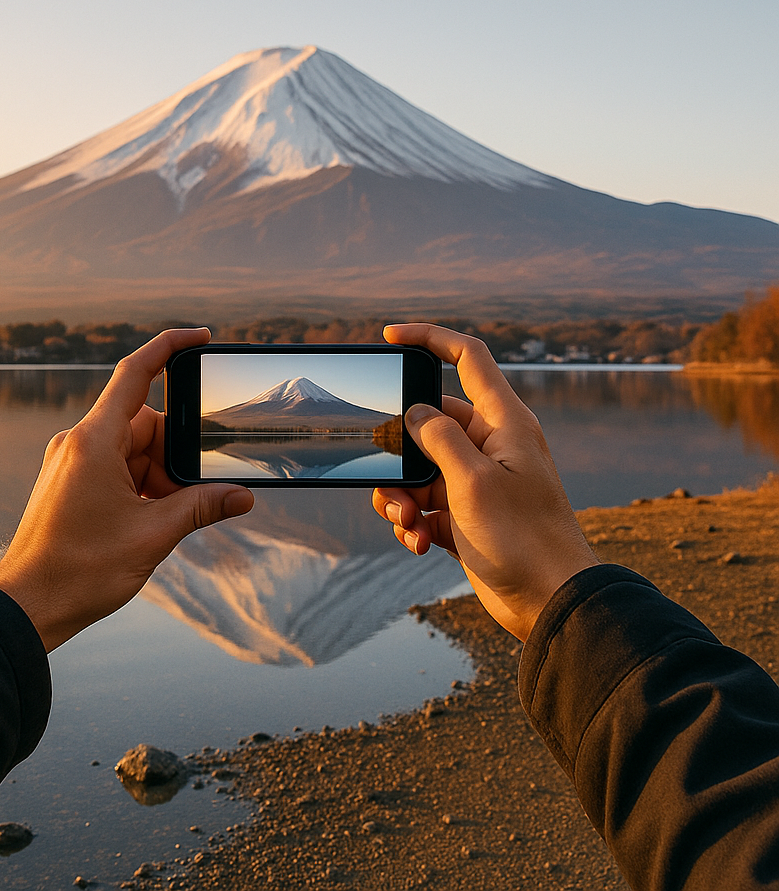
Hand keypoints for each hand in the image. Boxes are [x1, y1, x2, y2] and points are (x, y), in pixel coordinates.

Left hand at [0, 328, 253, 650]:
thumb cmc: (78, 570)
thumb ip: (201, 507)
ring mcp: (73, 462)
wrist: (27, 606)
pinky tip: (149, 519)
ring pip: (134, 451)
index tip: (202, 337)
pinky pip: (118, 468)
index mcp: (95, 441)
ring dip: (159, 478)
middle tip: (194, 494)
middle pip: (146, 425)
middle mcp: (80, 443)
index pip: (136, 373)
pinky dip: (141, 487)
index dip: (171, 347)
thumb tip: (243, 496)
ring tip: (162, 520)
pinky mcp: (71, 481)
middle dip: (176, 457)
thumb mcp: (153, 535)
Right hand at [373, 324, 597, 641]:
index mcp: (504, 423)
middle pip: (429, 422)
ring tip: (408, 521)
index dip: (430, 338)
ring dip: (402, 493)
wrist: (550, 603)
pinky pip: (426, 502)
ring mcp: (479, 480)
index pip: (467, 358)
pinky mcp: (468, 514)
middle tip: (388, 478)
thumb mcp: (473, 482)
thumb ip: (439, 438)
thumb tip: (414, 412)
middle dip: (400, 451)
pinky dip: (414, 519)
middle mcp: (491, 445)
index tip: (390, 336)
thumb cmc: (524, 540)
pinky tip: (419, 542)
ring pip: (420, 467)